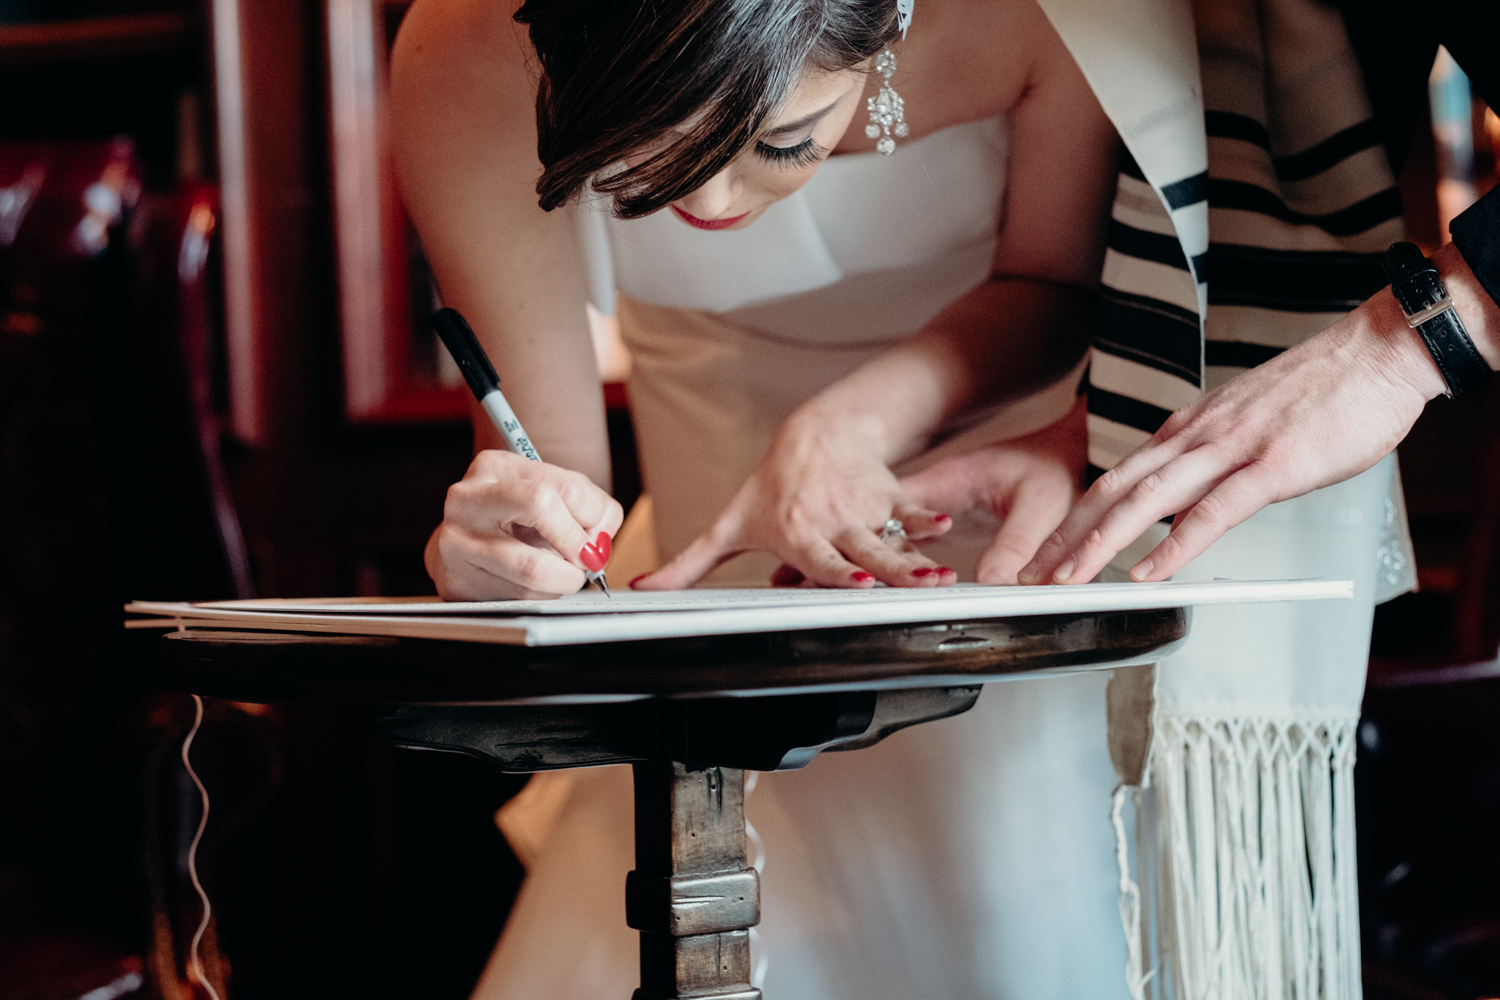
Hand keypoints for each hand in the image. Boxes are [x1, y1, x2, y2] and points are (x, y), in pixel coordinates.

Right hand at [426, 450, 624, 599]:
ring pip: (533, 569)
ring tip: (563, 573)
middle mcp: (468, 499)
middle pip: (541, 507)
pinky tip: (536, 585)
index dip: (592, 515)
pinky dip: (543, 596)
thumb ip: (590, 507)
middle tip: (586, 559)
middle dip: (576, 542)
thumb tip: (598, 544)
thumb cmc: (516, 517)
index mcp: (495, 467)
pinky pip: (519, 597)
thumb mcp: (552, 493)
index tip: (596, 533)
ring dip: (564, 579)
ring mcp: (456, 542)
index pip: (561, 487)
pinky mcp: (456, 582)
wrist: (463, 544)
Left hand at [633, 408, 955, 589]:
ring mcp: (864, 512)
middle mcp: (833, 525)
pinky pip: (913, 511)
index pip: (821, 560)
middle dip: (890, 571)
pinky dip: (928, 520)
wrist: (814, 435)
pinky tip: (945, 530)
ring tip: (939, 578)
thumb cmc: (770, 487)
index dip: (838, 572)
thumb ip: (688, 564)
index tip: (856, 582)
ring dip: (917, 559)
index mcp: (798, 535)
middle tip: (914, 584)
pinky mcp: (889, 497)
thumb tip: (641, 591)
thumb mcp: (729, 524)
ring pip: (893, 540)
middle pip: (865, 555)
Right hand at [899, 399, 1086, 582]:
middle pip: (891, 532)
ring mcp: (936, 512)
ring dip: (902, 571)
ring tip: (906, 600)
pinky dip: (918, 571)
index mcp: (946, 480)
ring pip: (901, 544)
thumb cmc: (1051, 468)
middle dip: (888, 564)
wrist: (1064, 455)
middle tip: (896, 596)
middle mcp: (933, 495)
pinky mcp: (945, 528)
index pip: (897, 510)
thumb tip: (994, 585)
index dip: (885, 542)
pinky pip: (921, 551)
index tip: (893, 574)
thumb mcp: (1039, 504)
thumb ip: (1016, 544)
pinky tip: (923, 593)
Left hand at [1019, 306, 1440, 585]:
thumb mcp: (1247, 427)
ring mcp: (1230, 449)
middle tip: (1032, 573)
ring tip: (1068, 579)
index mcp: (1188, 429)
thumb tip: (1187, 503)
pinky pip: (1213, 512)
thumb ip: (1211, 463)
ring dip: (1101, 544)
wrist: (1377, 353)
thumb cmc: (1322, 394)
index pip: (1117, 478)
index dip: (1076, 518)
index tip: (1049, 550)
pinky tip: (1149, 573)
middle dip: (1067, 536)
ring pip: (1148, 500)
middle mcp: (1196, 436)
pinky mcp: (1271, 465)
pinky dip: (1175, 546)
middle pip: (1114, 490)